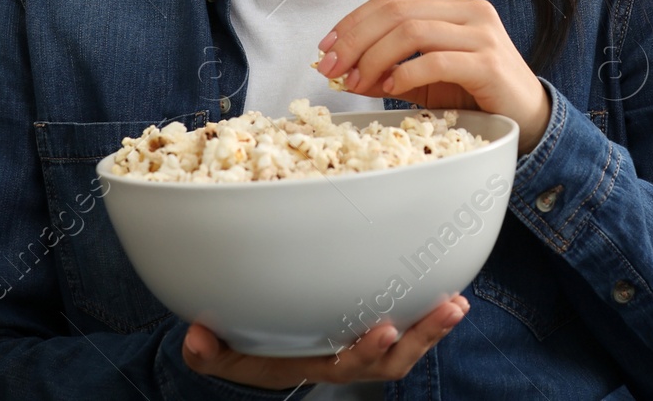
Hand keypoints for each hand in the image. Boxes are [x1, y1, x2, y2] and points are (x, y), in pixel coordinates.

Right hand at [181, 294, 469, 387]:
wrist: (252, 351)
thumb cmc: (239, 347)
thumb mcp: (216, 354)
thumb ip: (206, 351)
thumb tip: (194, 335)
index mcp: (312, 363)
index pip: (346, 364)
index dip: (368, 351)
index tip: (384, 331)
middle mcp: (344, 357)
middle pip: (391, 360)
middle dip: (422, 337)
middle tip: (448, 309)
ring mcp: (360, 344)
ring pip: (405, 346)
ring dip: (434, 326)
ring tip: (458, 303)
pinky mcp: (372, 323)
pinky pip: (405, 322)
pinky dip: (425, 311)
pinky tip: (448, 288)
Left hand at [314, 0, 550, 152]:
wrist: (528, 117)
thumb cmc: (475, 94)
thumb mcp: (424, 79)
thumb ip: (388, 69)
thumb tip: (342, 72)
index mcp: (452, 4)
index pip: (391, 1)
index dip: (353, 22)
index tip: (325, 48)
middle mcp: (469, 10)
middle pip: (396, 12)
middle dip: (355, 40)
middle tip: (330, 68)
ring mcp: (482, 33)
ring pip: (411, 32)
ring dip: (374, 58)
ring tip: (356, 82)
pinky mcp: (489, 62)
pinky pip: (435, 60)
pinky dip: (404, 74)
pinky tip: (388, 89)